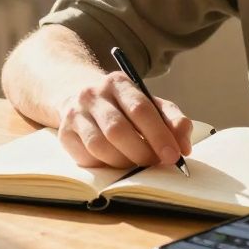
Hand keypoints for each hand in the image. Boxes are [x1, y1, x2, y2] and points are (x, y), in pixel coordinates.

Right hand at [56, 71, 193, 168]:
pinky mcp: (64, 134)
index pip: (141, 109)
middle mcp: (93, 95)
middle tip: (157, 163)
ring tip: (137, 165)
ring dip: (124, 162)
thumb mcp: (149, 103)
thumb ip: (172, 120)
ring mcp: (75, 114)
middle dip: (142, 152)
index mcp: (118, 82)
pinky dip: (105, 166)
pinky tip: (116, 162)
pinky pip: (86, 157)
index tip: (174, 155)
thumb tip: (184, 146)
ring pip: (100, 147)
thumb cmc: (123, 105)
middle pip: (118, 130)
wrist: (78, 96)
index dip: (159, 134)